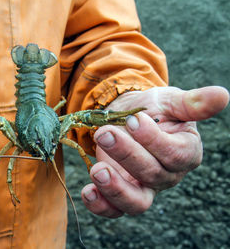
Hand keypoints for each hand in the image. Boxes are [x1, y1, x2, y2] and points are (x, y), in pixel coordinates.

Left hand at [81, 86, 228, 217]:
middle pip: (152, 175)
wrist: (127, 116)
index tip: (135, 121)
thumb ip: (191, 103)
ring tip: (97, 170)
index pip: (176, 155)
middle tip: (105, 134)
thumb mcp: (169, 101)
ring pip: (136, 202)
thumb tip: (222, 95)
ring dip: (115, 189)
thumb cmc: (153, 109)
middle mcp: (166, 174)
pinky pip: (113, 209)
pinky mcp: (120, 191)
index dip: (155, 141)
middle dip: (127, 155)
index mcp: (185, 151)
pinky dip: (100, 205)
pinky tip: (88, 191)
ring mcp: (142, 186)